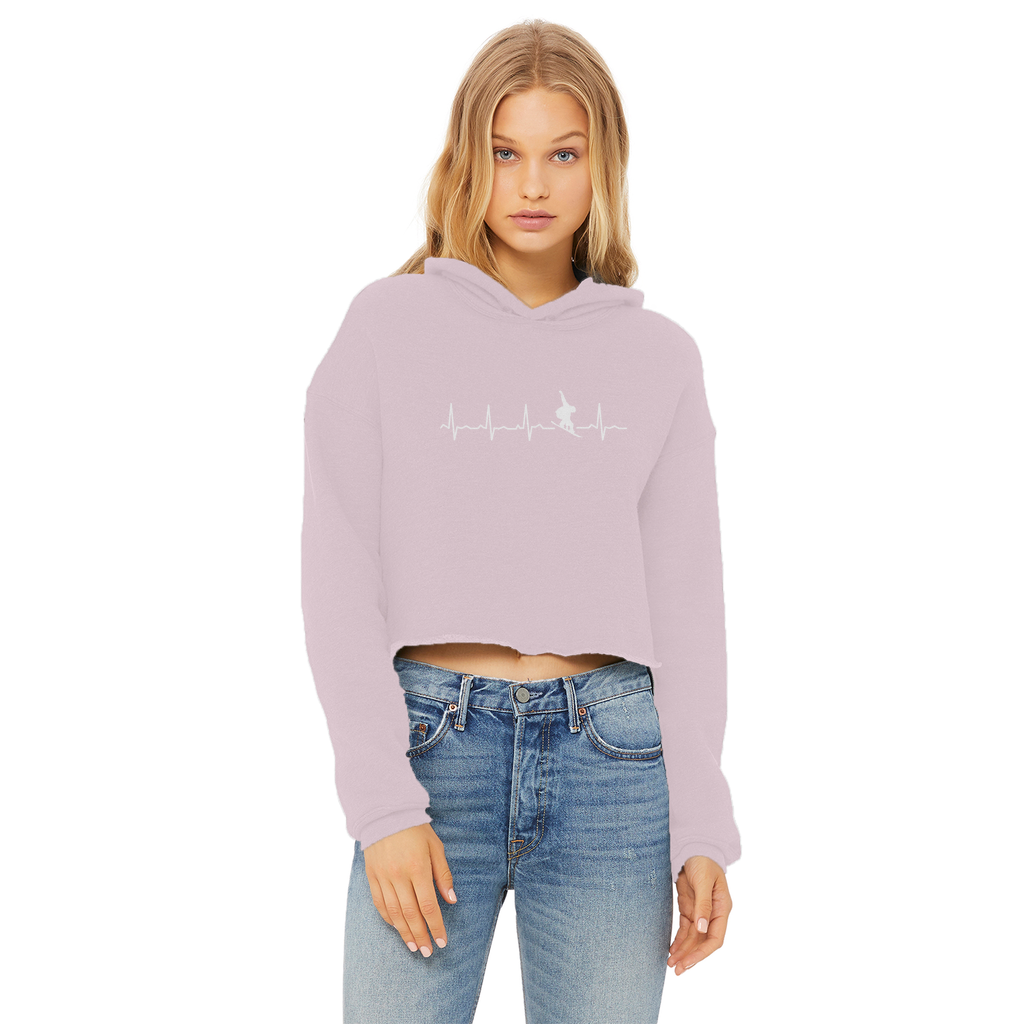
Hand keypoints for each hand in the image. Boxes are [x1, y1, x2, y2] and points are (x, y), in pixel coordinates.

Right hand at [362, 823, 456, 956]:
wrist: (384, 813)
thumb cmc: (415, 828)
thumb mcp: (435, 846)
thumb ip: (443, 874)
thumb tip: (451, 900)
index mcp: (418, 867)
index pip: (428, 905)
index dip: (436, 926)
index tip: (442, 941)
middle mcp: (399, 875)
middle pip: (411, 914)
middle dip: (421, 935)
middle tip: (429, 951)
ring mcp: (383, 877)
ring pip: (394, 913)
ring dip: (405, 933)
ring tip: (414, 946)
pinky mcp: (372, 876)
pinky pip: (379, 904)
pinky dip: (389, 919)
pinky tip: (397, 928)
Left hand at [666, 855, 731, 974]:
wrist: (694, 849)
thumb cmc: (703, 862)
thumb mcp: (704, 881)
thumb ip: (703, 904)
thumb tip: (702, 928)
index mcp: (722, 909)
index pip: (715, 939)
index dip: (703, 952)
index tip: (689, 961)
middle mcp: (712, 915)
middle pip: (703, 942)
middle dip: (691, 957)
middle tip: (677, 969)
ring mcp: (701, 913)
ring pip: (693, 939)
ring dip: (683, 952)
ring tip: (671, 964)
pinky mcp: (690, 910)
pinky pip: (685, 930)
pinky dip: (679, 941)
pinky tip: (671, 951)